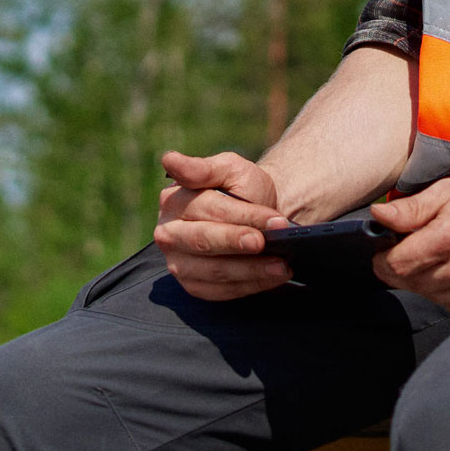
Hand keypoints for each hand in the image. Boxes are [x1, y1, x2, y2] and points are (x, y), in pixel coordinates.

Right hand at [155, 150, 291, 300]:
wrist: (256, 216)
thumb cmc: (242, 190)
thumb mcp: (230, 169)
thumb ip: (202, 167)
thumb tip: (169, 159)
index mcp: (173, 200)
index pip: (208, 209)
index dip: (242, 215)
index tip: (273, 221)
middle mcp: (168, 234)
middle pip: (203, 241)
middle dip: (238, 243)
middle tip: (267, 243)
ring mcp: (178, 263)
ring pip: (214, 271)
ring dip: (251, 270)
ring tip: (281, 266)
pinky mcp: (193, 285)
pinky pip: (220, 291)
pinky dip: (249, 285)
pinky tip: (272, 277)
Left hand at [371, 167, 449, 314]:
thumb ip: (412, 208)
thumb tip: (378, 217)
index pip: (395, 265)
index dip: (383, 258)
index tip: (385, 249)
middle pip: (409, 283)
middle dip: (402, 267)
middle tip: (411, 248)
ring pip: (428, 296)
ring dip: (423, 280)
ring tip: (438, 256)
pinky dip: (445, 290)